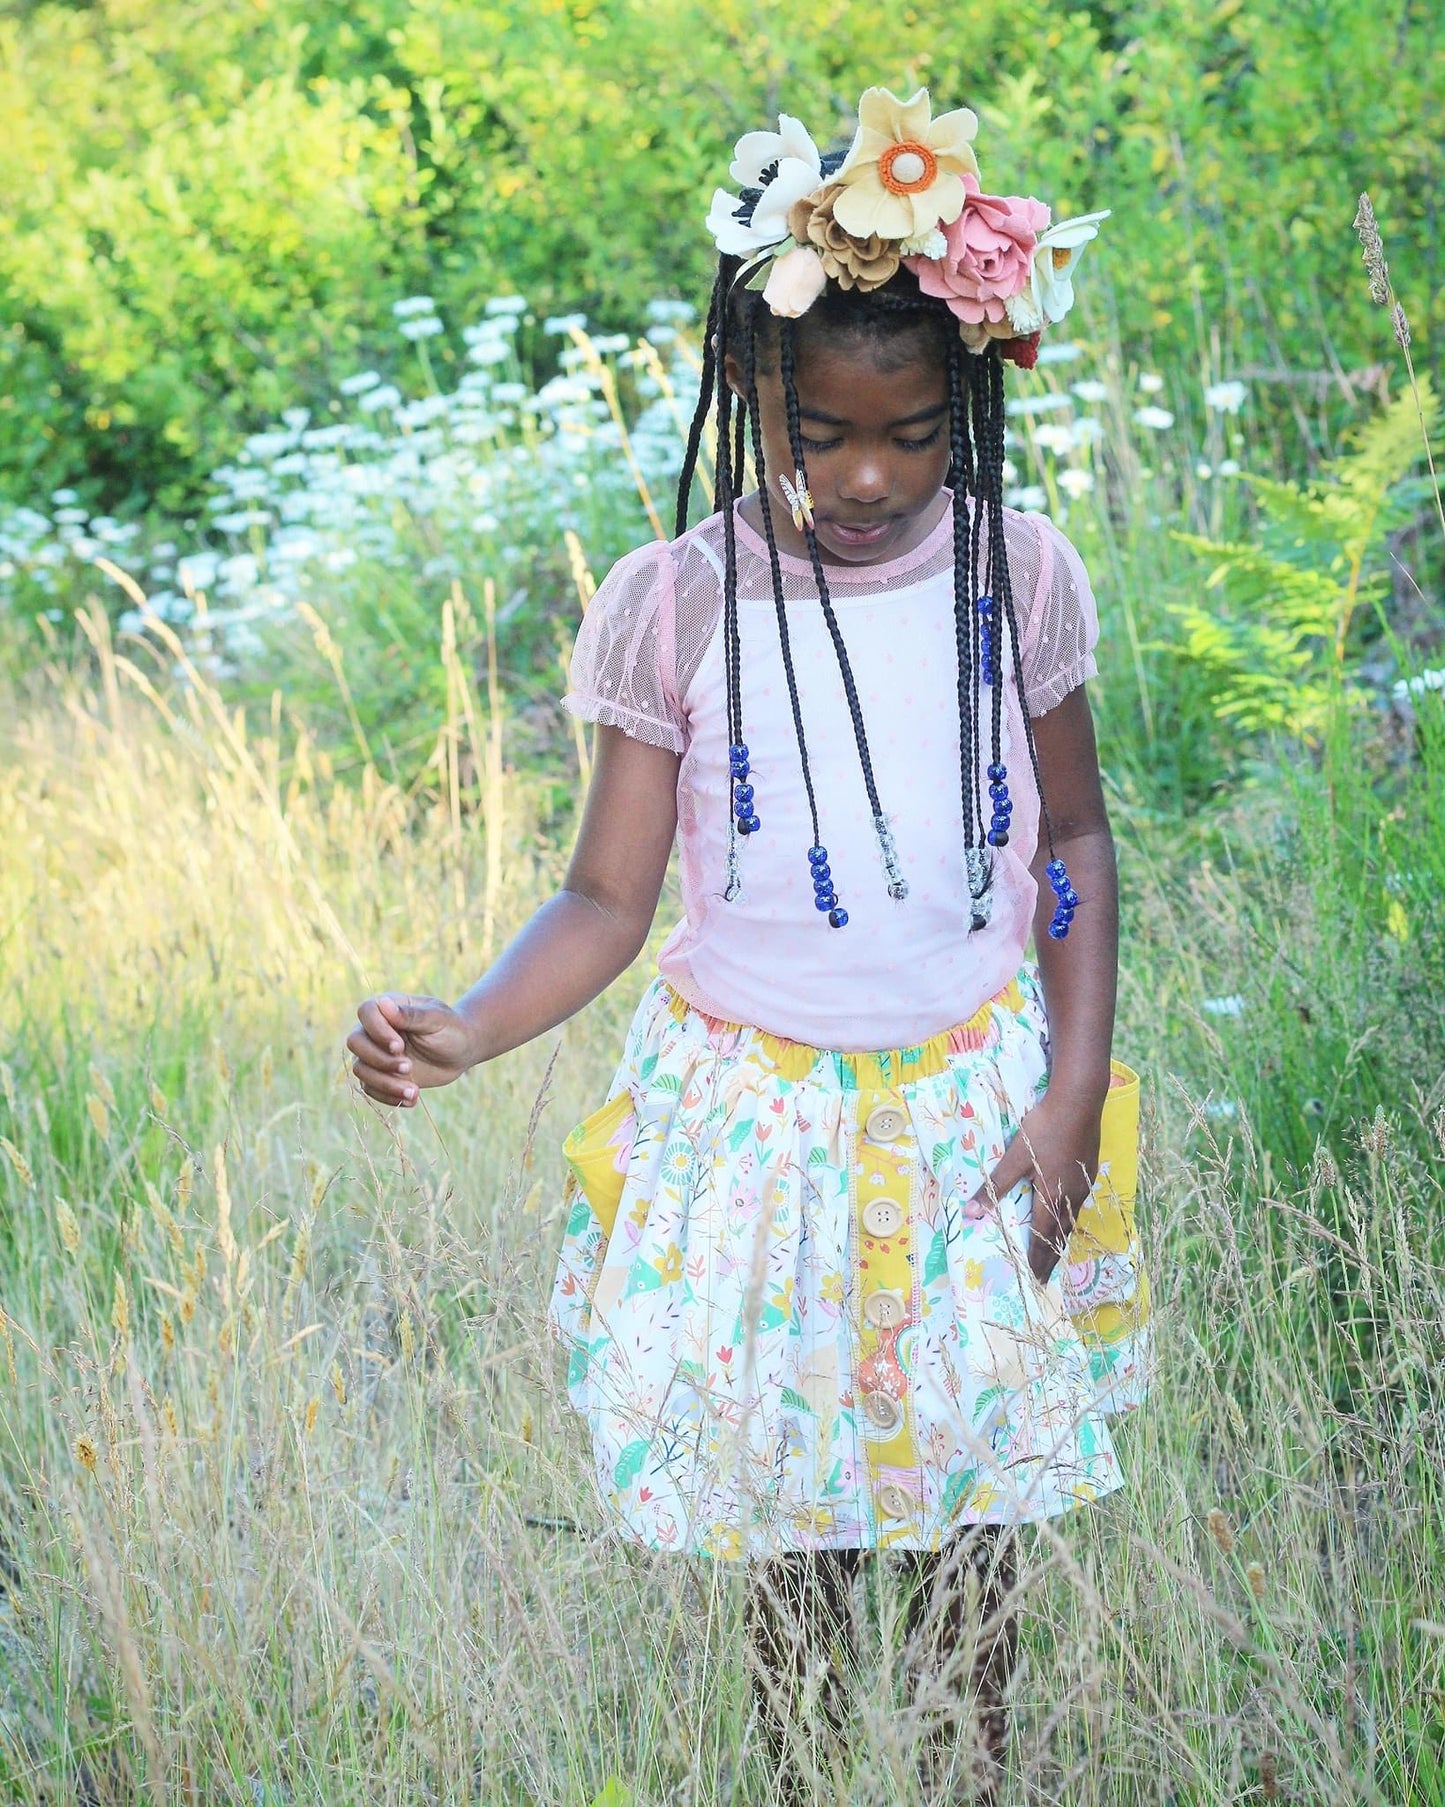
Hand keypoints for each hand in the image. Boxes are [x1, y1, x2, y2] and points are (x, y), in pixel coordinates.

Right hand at [345, 993, 474, 1107]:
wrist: (460, 1053)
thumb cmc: (451, 1029)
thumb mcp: (437, 1019)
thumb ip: (411, 1014)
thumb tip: (383, 1003)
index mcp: (388, 1008)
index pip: (366, 1012)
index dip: (377, 1031)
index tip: (399, 1046)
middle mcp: (375, 1029)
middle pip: (355, 1042)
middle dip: (380, 1060)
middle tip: (408, 1067)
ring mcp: (375, 1053)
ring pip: (361, 1069)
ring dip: (385, 1083)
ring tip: (414, 1091)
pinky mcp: (380, 1074)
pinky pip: (370, 1088)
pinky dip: (389, 1097)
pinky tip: (412, 1099)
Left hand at [964, 1090, 1102, 1285]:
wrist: (1079, 1103)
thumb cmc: (1044, 1129)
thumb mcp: (1015, 1157)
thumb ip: (995, 1186)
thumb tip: (970, 1214)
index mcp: (1051, 1198)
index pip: (1042, 1238)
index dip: (1038, 1261)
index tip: (1035, 1280)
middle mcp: (1070, 1196)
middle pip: (1061, 1234)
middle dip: (1051, 1256)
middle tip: (1046, 1275)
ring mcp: (1083, 1183)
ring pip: (1072, 1218)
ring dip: (1062, 1236)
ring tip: (1056, 1248)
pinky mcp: (1089, 1169)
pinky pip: (1078, 1203)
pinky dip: (1070, 1216)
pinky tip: (1067, 1209)